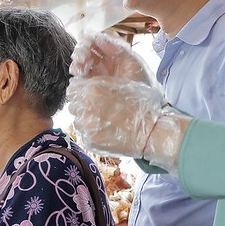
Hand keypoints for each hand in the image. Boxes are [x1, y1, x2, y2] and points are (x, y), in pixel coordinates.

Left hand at [67, 77, 186, 171]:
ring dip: (87, 122)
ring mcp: (86, 125)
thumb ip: (100, 85)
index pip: (72, 90)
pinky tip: (107, 133)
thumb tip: (84, 85)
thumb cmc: (142, 106)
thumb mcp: (121, 85)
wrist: (151, 131)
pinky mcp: (89, 140)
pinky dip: (92, 134)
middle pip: (73, 106)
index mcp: (92, 89)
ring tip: (105, 123)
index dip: (80, 94)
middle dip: (82, 108)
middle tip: (99, 112)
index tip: (88, 98)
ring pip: (77, 121)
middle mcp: (85, 106)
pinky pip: (84, 135)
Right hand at [70, 32, 156, 86]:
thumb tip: (99, 39)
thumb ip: (117, 48)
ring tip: (81, 66)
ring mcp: (96, 74)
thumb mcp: (132, 61)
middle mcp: (103, 63)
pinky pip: (79, 76)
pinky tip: (80, 73)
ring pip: (80, 63)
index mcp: (113, 54)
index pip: (97, 42)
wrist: (139, 103)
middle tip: (83, 56)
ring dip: (78, 61)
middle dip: (81, 51)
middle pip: (86, 51)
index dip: (90, 40)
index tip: (87, 42)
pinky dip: (77, 72)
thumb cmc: (139, 82)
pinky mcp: (90, 85)